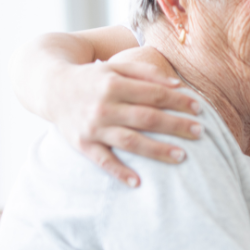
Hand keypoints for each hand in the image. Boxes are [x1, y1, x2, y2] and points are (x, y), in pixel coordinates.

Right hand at [52, 47, 199, 186]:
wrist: (50, 86)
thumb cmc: (93, 77)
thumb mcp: (116, 66)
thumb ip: (146, 72)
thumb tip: (177, 84)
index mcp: (114, 84)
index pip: (154, 94)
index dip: (178, 101)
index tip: (199, 109)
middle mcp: (103, 106)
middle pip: (147, 118)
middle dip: (175, 126)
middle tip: (200, 133)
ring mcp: (92, 127)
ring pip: (130, 141)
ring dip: (157, 150)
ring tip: (183, 156)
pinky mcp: (82, 144)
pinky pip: (103, 160)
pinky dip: (119, 172)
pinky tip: (138, 182)